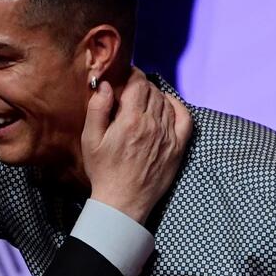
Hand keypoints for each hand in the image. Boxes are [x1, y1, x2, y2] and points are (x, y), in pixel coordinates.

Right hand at [81, 68, 191, 223]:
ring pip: (166, 103)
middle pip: (153, 91)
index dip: (132, 74)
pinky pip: (185, 119)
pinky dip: (178, 107)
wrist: (123, 201)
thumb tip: (106, 85)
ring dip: (156, 96)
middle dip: (141, 85)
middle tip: (130, 90)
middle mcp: (153, 125)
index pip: (138, 83)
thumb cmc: (103, 170)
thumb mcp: (90, 139)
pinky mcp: (177, 148)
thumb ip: (98, 109)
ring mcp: (168, 136)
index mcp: (131, 120)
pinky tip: (168, 106)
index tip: (125, 75)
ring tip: (143, 100)